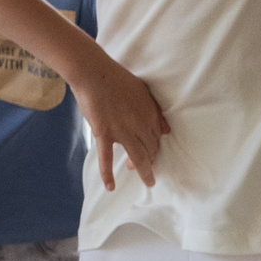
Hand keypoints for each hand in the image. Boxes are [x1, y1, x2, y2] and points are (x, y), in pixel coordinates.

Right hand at [72, 52, 169, 190]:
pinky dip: (108, 174)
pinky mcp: (104, 133)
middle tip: (151, 173)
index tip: (153, 156)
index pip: (157, 137)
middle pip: (150, 149)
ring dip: (143, 171)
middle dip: (152, 162)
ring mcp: (122, 131)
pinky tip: (111, 186)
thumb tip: (166, 129)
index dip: (156, 148)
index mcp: (150, 113)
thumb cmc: (116, 78)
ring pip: (136, 156)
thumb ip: (155, 111)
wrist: (94, 73)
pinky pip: (106, 158)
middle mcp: (139, 124)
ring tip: (147, 182)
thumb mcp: (143, 92)